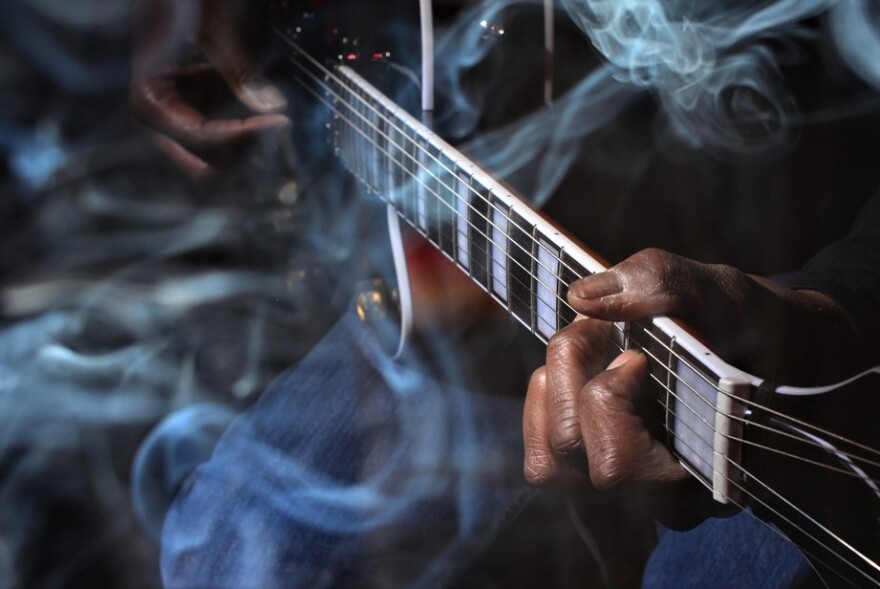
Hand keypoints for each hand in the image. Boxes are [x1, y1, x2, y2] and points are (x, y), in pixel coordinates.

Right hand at [131, 0, 291, 177]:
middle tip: (277, 130)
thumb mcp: (214, 35)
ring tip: (276, 127)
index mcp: (149, 102)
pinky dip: (244, 139)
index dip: (244, 137)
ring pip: (213, 163)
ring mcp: (174, 123)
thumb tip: (275, 107)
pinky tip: (267, 123)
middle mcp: (155, 122)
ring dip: (245, 152)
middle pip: (204, 166)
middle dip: (242, 154)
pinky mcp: (193, 116)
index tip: (280, 122)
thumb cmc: (180, 3)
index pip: (202, 139)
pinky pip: (222, 144)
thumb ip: (242, 75)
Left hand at [523, 248, 862, 521]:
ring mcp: (624, 494)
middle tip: (602, 330)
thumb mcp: (730, 296)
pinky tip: (578, 370)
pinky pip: (541, 456)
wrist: (773, 360)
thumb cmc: (758, 333)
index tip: (635, 353)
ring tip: (589, 350)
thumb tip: (582, 296)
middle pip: (570, 453)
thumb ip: (665, 287)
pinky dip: (544, 401)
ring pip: (545, 462)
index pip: (618, 462)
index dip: (608, 396)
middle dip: (572, 372)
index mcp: (702, 474)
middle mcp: (659, 500)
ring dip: (551, 390)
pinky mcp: (597, 476)